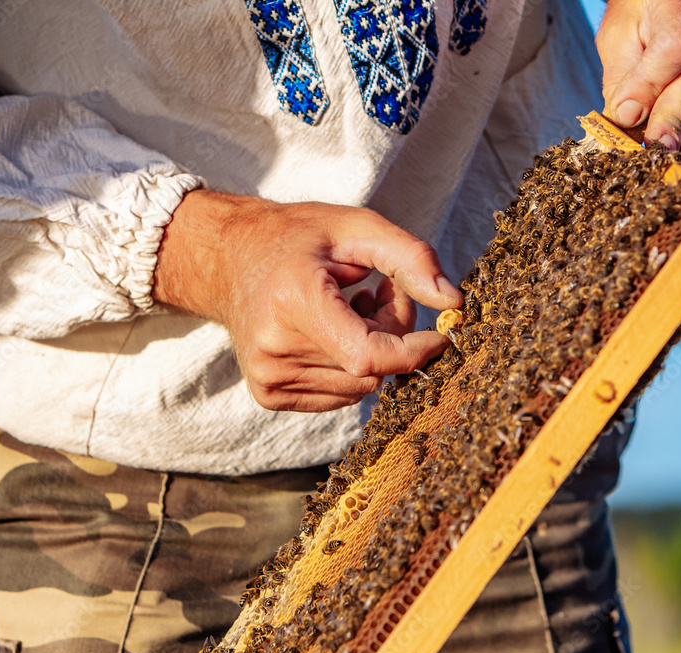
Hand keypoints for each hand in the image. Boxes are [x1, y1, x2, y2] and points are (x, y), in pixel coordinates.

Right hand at [152, 190, 461, 411]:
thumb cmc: (297, 237)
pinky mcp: (268, 395)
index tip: (441, 333)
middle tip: (382, 293)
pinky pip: (340, 395)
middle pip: (372, 369)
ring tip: (352, 307)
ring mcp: (269, 377)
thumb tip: (453, 304)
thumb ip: (411, 259)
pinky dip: (350, 368)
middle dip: (394, 336)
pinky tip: (332, 330)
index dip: (414, 351)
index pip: (369, 356)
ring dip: (374, 353)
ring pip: (361, 387)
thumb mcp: (357, 228)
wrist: (227, 259)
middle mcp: (275, 348)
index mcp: (294, 302)